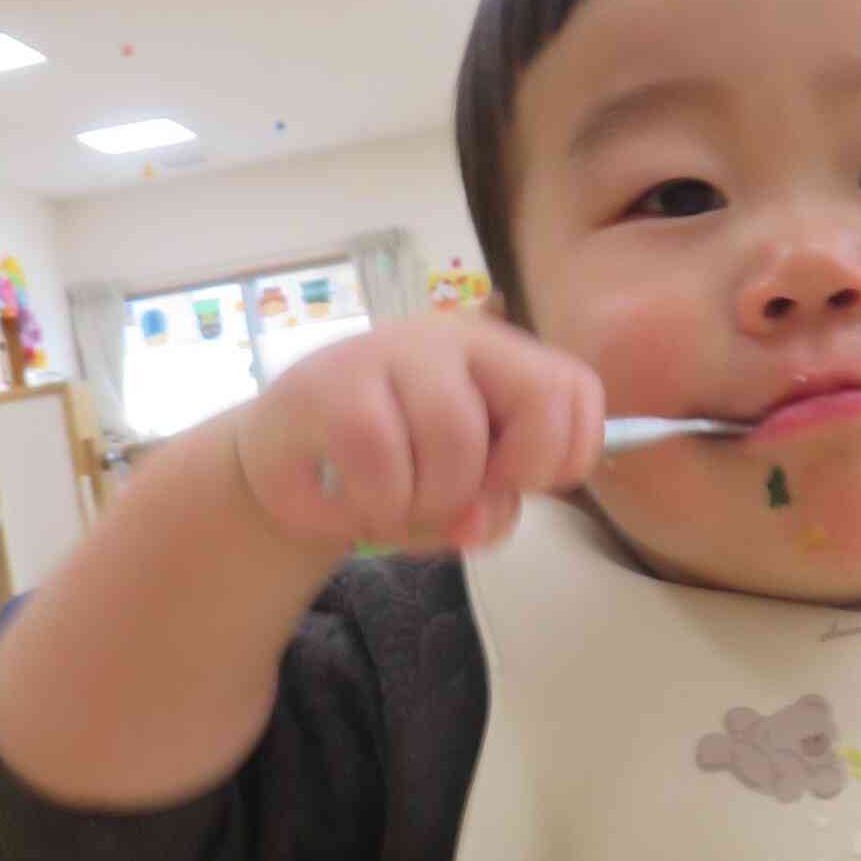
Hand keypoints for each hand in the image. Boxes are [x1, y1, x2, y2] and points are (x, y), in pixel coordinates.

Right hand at [233, 318, 603, 554]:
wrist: (283, 463)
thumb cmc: (389, 473)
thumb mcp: (460, 496)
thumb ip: (492, 507)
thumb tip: (476, 521)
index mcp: (498, 355)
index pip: (577, 390)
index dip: (563, 457)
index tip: (514, 485)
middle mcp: (452, 338)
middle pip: (540, 400)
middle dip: (508, 477)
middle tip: (457, 499)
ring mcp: (390, 353)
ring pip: (456, 443)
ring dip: (428, 504)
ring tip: (393, 506)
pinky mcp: (331, 388)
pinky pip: (384, 468)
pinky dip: (376, 509)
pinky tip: (353, 502)